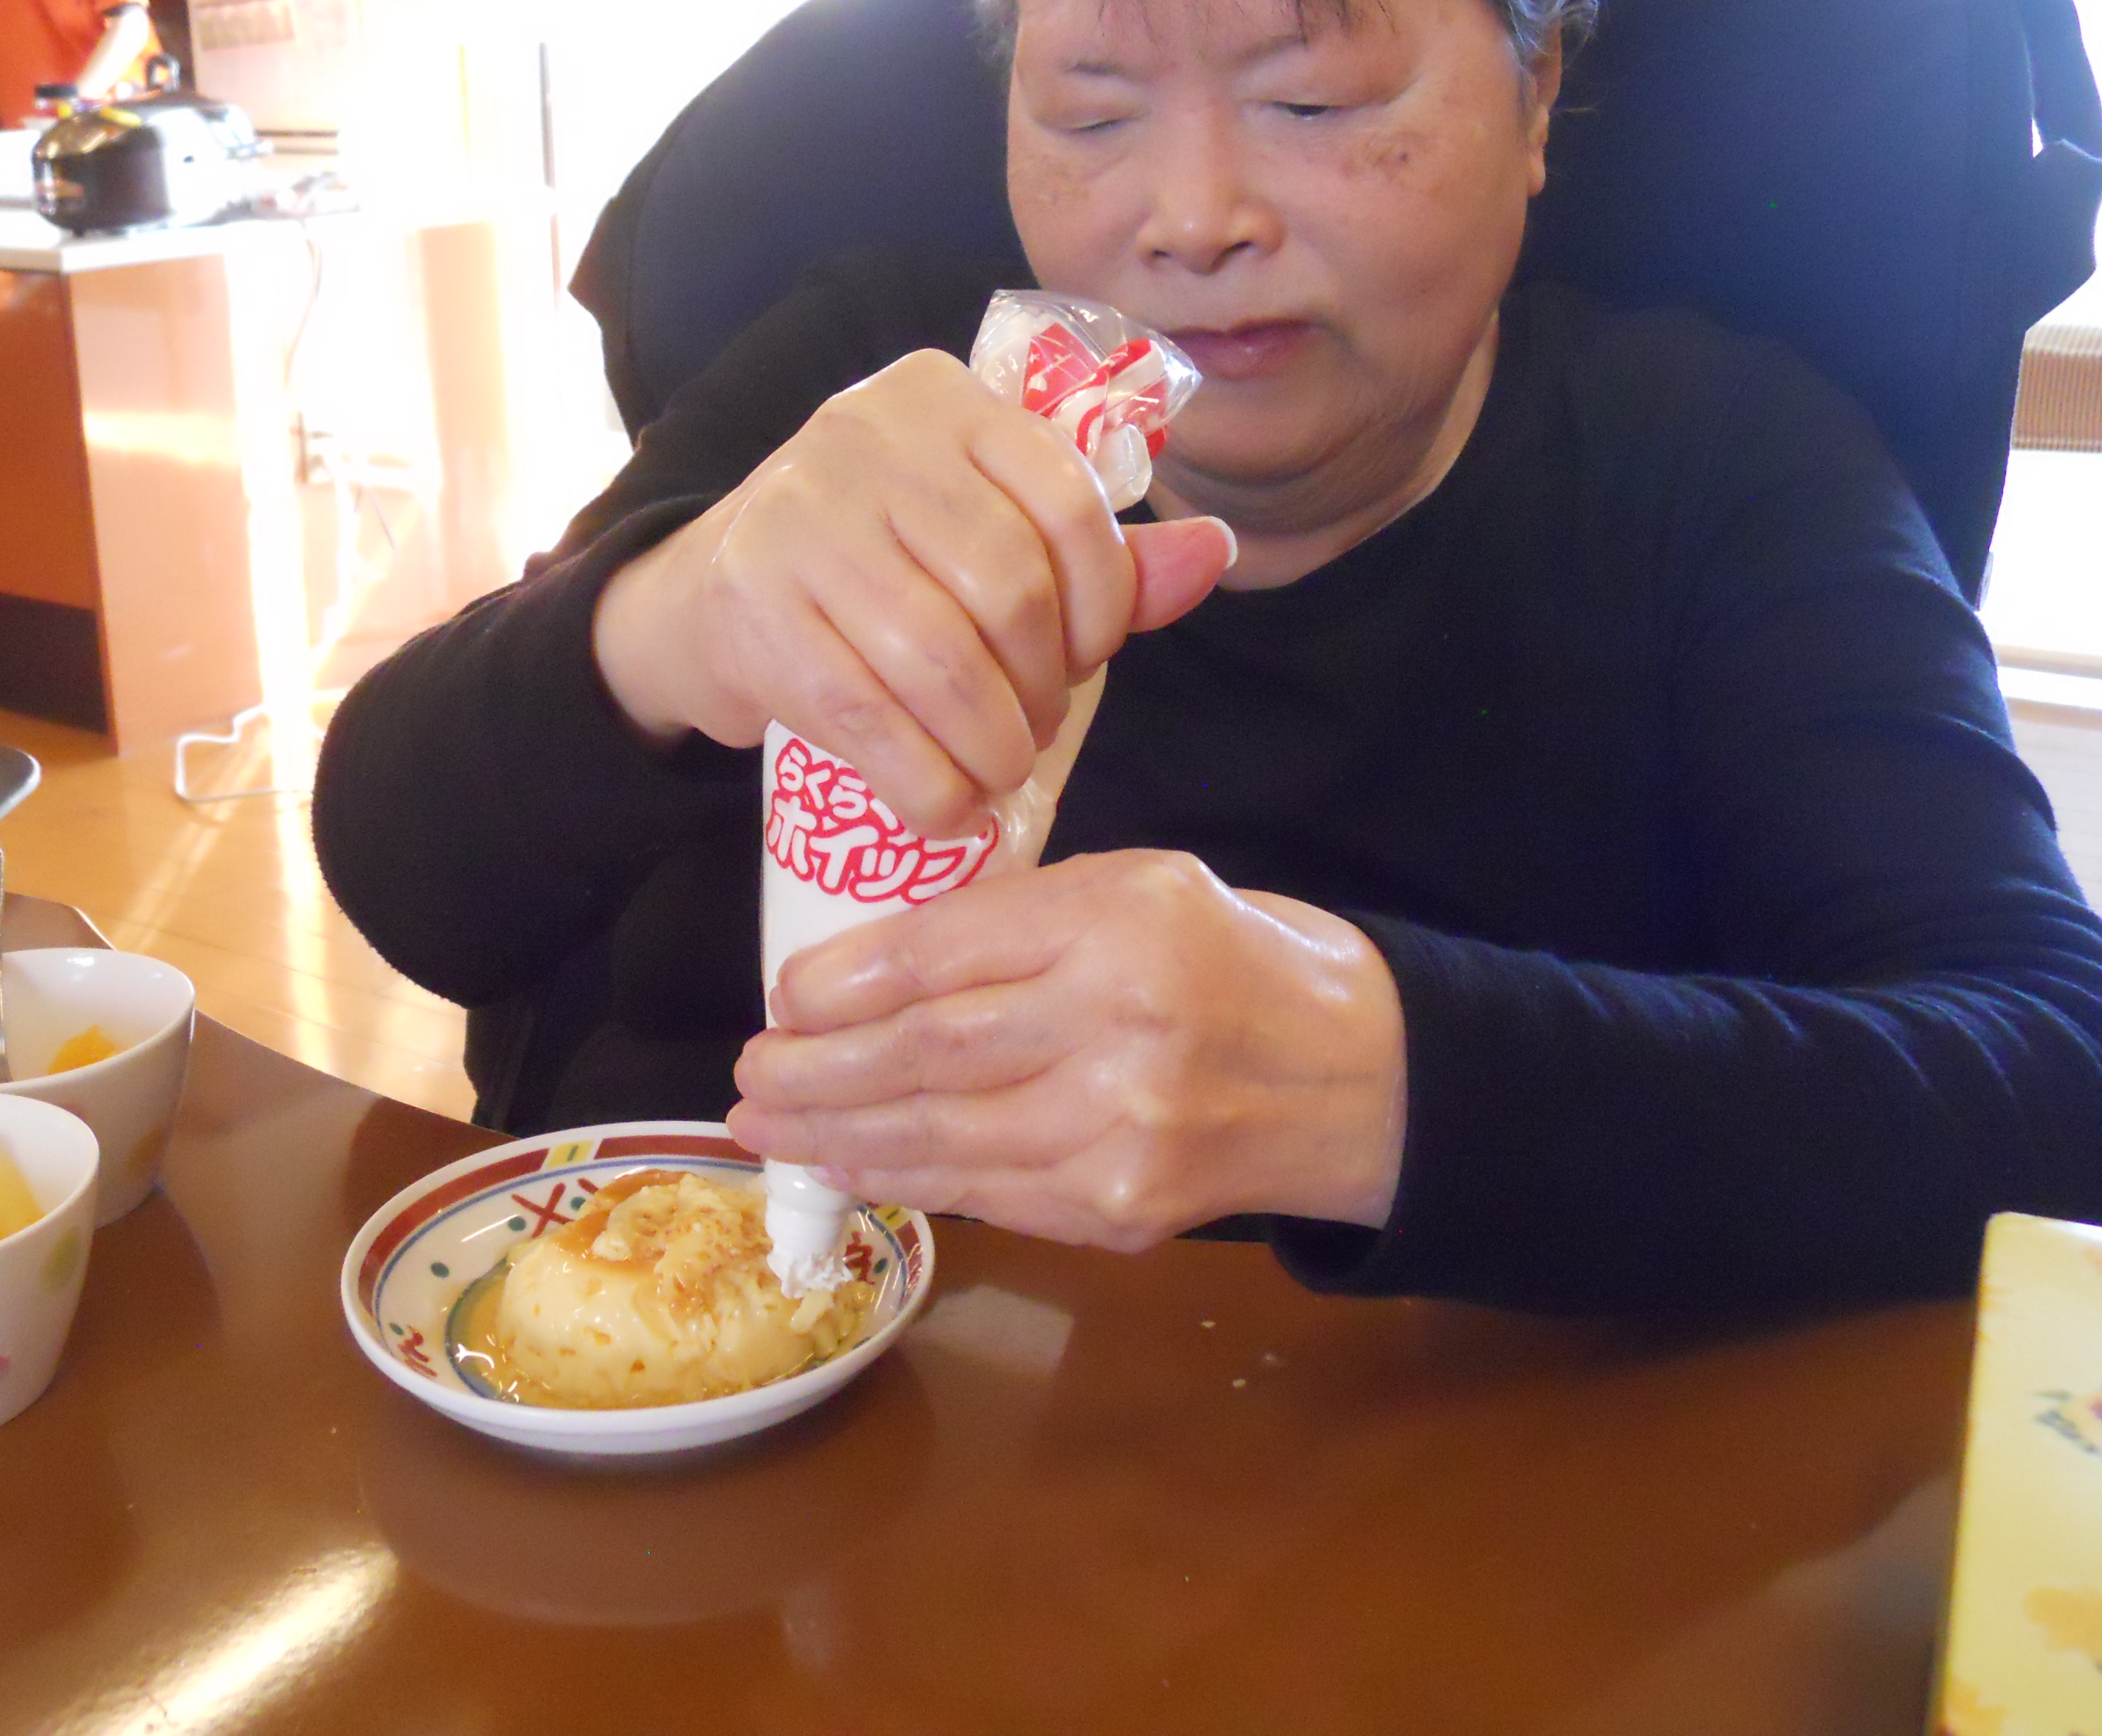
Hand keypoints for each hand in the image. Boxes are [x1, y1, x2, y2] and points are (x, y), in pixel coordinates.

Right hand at [593, 349, 1234, 837]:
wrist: (714, 595)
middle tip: (1033, 734)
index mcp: (942, 397)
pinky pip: (864, 714)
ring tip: (996, 772)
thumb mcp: (988, 536)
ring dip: (987, 747)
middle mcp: (863, 432)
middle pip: (1006, 587)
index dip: (1102, 608)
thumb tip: (1215, 551)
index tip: (1084, 662)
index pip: (1068, 503)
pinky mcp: (747, 602)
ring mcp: (795, 513)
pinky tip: (943, 805)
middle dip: (1040, 689)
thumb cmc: (882, 567)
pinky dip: (922, 781)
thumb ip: (1100, 556)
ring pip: (938, 657)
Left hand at [728, 850, 1407, 1248]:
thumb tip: (864, 974)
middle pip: (928, 1053)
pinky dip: (907, 1180)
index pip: (949, 953)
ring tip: (766, 1129)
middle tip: (744, 1077)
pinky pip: (987, 1194)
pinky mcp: (1124, 1212)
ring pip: (942, 1137)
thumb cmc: (1227, 958)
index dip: (846, 981)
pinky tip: (850, 1165)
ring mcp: (1123, 1133)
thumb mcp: (1135, 889)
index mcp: (1122, 921)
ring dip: (838, 1138)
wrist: (1357, 1077)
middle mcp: (1121, 1027)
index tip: (783, 997)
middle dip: (817, 1072)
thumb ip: (1015, 922)